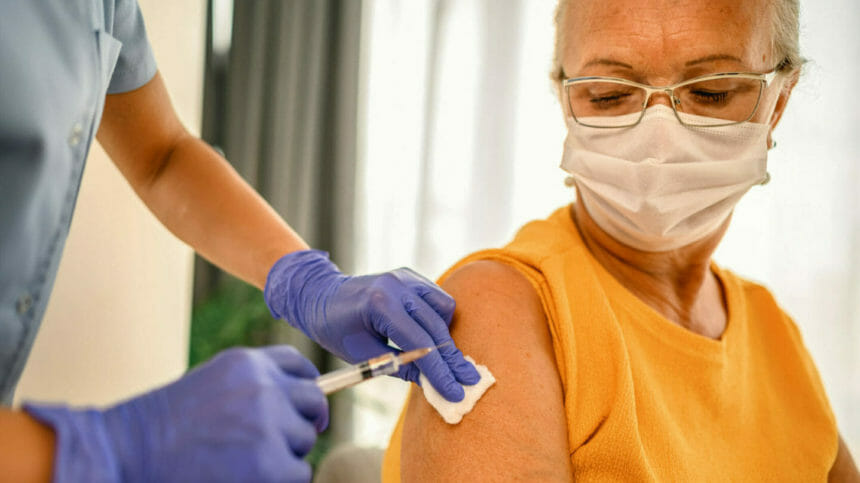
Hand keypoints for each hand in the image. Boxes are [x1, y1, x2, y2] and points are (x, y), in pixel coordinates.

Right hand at [24, 346, 326, 482]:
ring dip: (285, 454)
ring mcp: (269, 424)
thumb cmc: (165, 427)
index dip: (305, 387)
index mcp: (248, 364)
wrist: (128, 453)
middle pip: (313, 401)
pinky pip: (299, 473)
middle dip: (303, 421)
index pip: (300, 366)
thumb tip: (302, 406)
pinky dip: (280, 479)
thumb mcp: (212, 385)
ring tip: (243, 461)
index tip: (300, 407)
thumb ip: (253, 386)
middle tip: (281, 442)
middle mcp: (264, 387)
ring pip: (304, 441)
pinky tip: (246, 478)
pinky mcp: (271, 464)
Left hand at [264, 250, 479, 401]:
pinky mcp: (410, 276)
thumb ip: (400, 367)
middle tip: (467, 381)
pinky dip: (439, 318)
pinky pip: (437, 298)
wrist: (322, 296)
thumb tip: (433, 383)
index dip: (439, 371)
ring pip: (444, 308)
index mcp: (380, 305)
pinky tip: (430, 334)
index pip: (419, 342)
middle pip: (436, 327)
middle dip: (451, 359)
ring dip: (446, 335)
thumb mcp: (363, 355)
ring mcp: (406, 277)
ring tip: (443, 358)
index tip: (455, 391)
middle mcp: (397, 285)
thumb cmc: (337, 329)